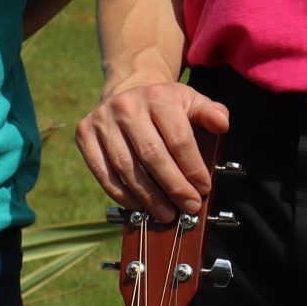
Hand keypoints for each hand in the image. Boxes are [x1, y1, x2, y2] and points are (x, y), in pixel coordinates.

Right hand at [76, 78, 230, 217]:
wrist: (128, 93)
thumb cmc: (165, 106)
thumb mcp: (191, 103)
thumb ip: (211, 113)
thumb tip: (222, 124)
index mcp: (157, 96)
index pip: (178, 139)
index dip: (192, 168)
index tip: (203, 189)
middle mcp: (126, 106)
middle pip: (152, 155)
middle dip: (173, 186)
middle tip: (188, 207)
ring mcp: (102, 120)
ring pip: (126, 167)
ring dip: (148, 196)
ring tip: (165, 213)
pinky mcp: (84, 134)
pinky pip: (102, 171)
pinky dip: (120, 193)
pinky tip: (138, 206)